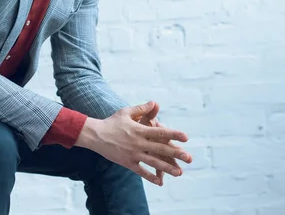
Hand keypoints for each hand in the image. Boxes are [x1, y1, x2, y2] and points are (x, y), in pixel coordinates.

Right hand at [76, 101, 191, 185]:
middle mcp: (138, 142)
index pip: (160, 132)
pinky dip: (150, 177)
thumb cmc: (111, 122)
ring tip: (179, 172)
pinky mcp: (127, 162)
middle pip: (160, 148)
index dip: (174, 134)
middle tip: (189, 158)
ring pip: (153, 162)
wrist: (95, 135)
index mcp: (140, 129)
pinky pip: (141, 171)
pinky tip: (160, 182)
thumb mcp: (126, 112)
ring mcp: (133, 154)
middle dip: (176, 153)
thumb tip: (155, 103)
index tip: (186, 137)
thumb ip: (141, 109)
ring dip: (167, 168)